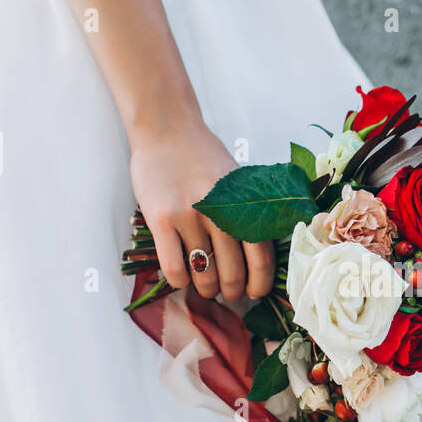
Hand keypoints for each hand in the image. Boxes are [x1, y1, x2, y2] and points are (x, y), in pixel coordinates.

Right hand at [129, 124, 274, 300]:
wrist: (167, 128)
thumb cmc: (204, 157)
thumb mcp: (238, 181)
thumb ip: (250, 214)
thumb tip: (259, 261)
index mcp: (244, 204)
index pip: (261, 258)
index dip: (259, 284)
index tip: (253, 293)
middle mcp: (220, 212)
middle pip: (232, 273)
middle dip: (231, 292)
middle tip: (226, 293)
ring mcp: (189, 216)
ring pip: (203, 275)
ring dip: (206, 290)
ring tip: (205, 287)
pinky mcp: (160, 218)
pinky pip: (173, 267)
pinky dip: (180, 281)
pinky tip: (182, 277)